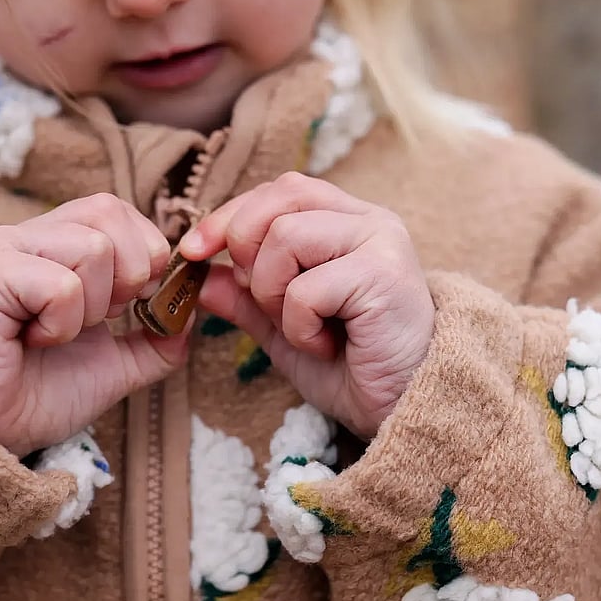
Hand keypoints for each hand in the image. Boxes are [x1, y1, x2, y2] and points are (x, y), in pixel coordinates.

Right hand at [0, 194, 187, 455]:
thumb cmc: (36, 394)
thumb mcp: (116, 366)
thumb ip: (157, 339)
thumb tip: (191, 311)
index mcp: (56, 244)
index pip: (117, 210)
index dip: (144, 252)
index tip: (128, 305)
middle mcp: (28, 236)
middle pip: (110, 214)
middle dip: (127, 277)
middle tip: (94, 320)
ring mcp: (3, 250)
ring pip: (93, 248)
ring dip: (91, 309)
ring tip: (54, 334)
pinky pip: (62, 285)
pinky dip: (63, 325)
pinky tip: (30, 341)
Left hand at [180, 173, 434, 438]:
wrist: (407, 411)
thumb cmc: (355, 368)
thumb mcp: (285, 330)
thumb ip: (246, 299)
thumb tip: (199, 275)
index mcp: (347, 221)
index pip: (279, 190)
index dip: (230, 215)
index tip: (194, 252)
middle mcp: (369, 220)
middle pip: (278, 199)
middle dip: (247, 251)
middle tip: (269, 303)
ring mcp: (380, 242)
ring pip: (285, 238)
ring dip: (274, 295)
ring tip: (305, 329)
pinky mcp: (384, 275)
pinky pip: (305, 287)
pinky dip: (299, 326)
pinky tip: (327, 346)